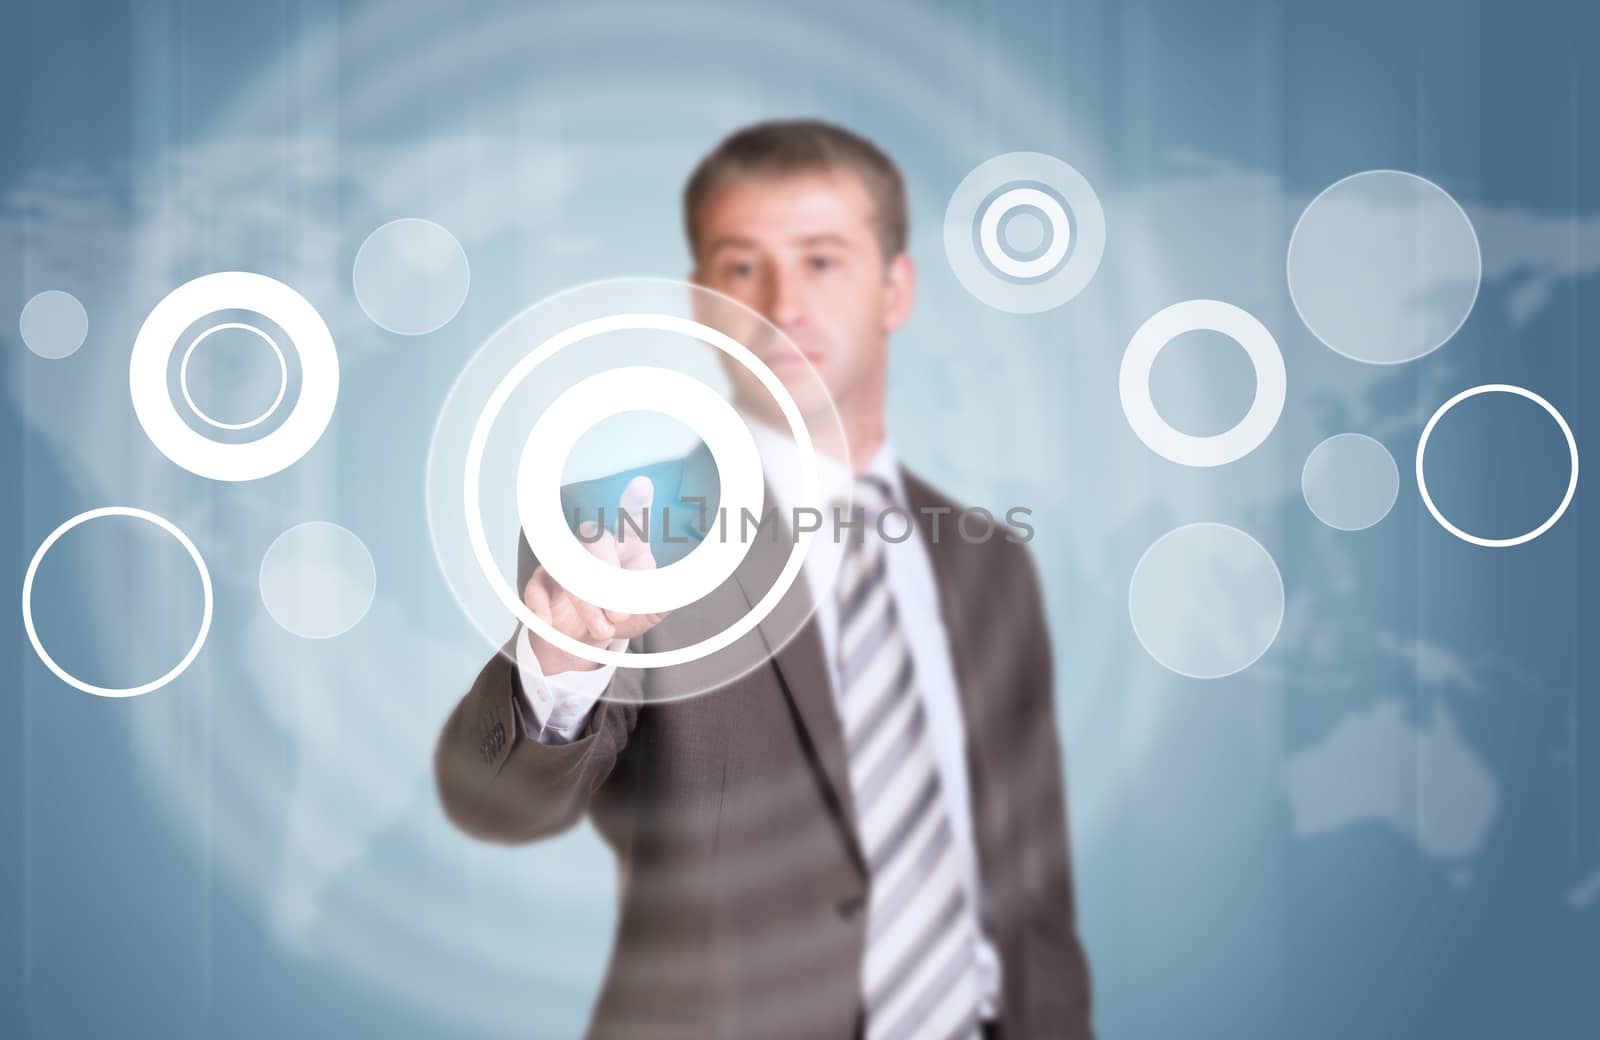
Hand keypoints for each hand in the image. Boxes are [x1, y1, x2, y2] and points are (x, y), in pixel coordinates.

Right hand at [521, 476, 669, 673]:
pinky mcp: (543, 581)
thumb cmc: (619, 617)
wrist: (585, 642)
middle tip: (620, 613)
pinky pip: (537, 585)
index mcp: (629, 550)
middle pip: (598, 542)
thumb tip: (670, 591)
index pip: (633, 522)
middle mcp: (597, 549)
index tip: (642, 485)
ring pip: (571, 566)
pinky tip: (550, 620)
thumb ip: (662, 599)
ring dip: (586, 601)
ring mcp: (568, 562)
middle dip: (609, 579)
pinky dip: (542, 605)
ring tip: (603, 629)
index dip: (636, 503)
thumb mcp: (648, 611)